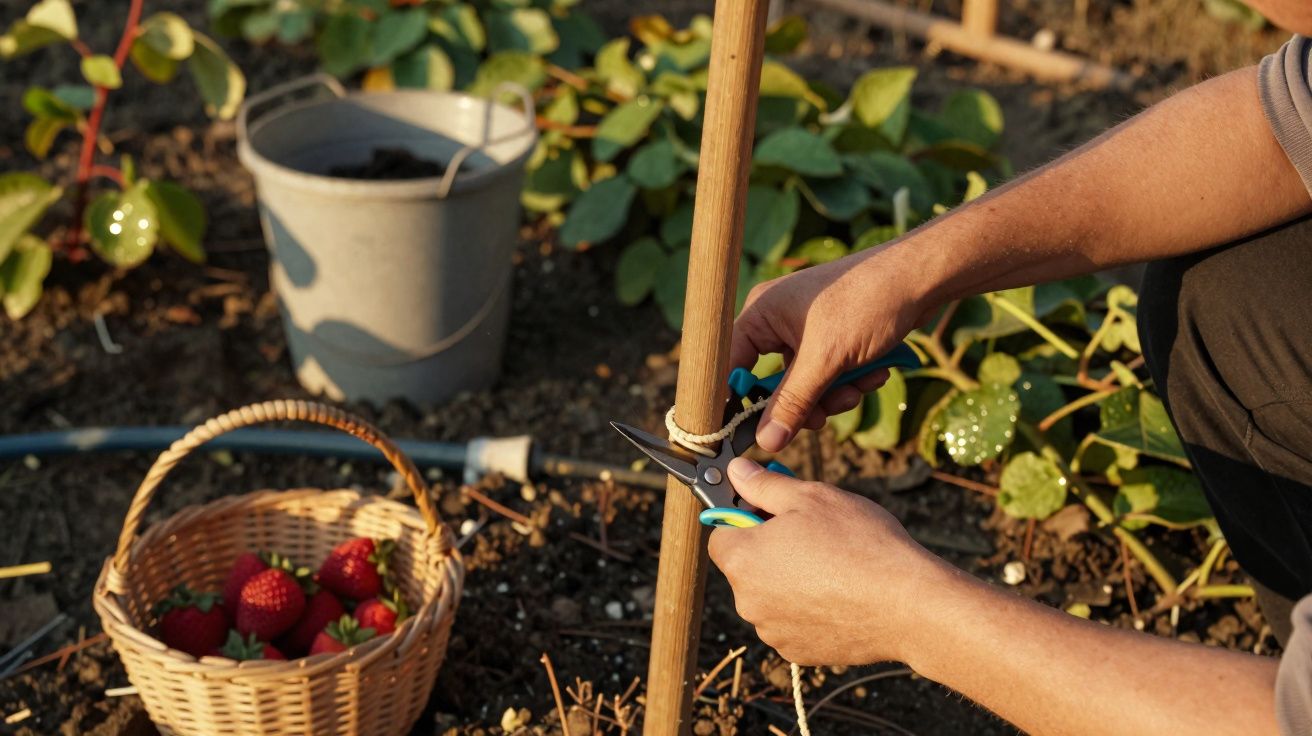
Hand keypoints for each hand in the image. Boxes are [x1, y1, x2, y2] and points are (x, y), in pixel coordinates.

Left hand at [707, 458, 946, 665]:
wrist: (907, 605)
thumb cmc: (859, 543)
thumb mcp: (811, 497)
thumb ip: (765, 485)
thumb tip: (736, 471)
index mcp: (742, 559)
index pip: (721, 533)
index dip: (746, 518)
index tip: (776, 512)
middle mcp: (747, 601)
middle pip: (746, 566)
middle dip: (770, 549)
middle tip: (812, 535)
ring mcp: (772, 631)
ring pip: (770, 596)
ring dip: (789, 581)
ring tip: (833, 567)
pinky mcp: (798, 652)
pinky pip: (792, 622)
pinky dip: (808, 610)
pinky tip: (840, 596)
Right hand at [731, 246, 936, 451]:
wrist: (921, 278)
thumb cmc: (867, 302)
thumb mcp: (826, 358)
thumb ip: (792, 402)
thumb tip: (765, 442)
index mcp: (762, 314)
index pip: (730, 365)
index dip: (736, 400)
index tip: (746, 432)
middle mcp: (777, 322)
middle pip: (771, 384)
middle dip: (805, 402)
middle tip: (824, 414)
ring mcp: (805, 332)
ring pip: (805, 386)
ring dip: (833, 395)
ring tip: (859, 385)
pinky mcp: (831, 340)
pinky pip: (828, 376)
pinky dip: (849, 381)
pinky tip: (874, 371)